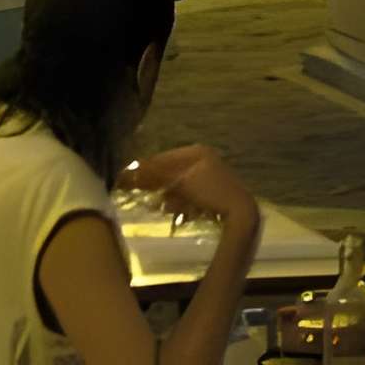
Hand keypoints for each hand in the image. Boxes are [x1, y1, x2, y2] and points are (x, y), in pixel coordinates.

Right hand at [123, 144, 257, 234]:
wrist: (240, 213)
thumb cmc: (210, 193)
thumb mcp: (180, 183)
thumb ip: (155, 176)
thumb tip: (127, 174)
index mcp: (196, 151)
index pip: (162, 157)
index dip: (144, 169)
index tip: (125, 180)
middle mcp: (203, 158)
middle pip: (169, 169)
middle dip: (155, 183)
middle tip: (137, 193)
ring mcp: (209, 173)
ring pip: (178, 182)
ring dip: (167, 194)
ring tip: (159, 206)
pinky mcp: (212, 190)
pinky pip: (188, 193)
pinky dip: (179, 200)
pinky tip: (174, 211)